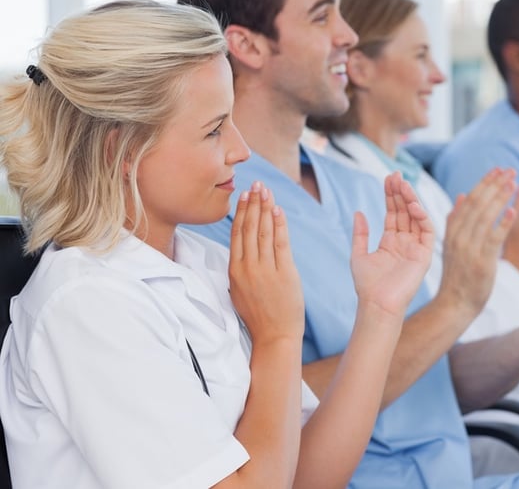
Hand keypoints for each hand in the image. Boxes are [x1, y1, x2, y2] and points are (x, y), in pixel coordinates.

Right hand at [228, 181, 304, 344]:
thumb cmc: (259, 315)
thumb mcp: (240, 291)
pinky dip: (279, 224)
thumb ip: (240, 270)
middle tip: (257, 184)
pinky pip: (280, 243)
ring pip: (264, 232)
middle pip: (249, 228)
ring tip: (266, 191)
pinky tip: (278, 210)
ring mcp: (265, 270)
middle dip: (253, 203)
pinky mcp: (283, 273)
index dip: (240, 212)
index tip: (244, 195)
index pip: (237, 234)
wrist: (274, 336)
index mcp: (234, 271)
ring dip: (265, 208)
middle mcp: (247, 268)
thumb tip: (241, 253)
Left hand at [350, 173, 433, 318]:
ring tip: (403, 184)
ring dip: (411, 199)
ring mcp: (416, 248)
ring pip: (416, 217)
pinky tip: (412, 205)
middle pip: (405, 211)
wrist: (377, 304)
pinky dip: (421, 216)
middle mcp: (405, 242)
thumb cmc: (367, 285)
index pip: (393, 212)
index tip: (388, 178)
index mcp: (391, 241)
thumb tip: (359, 212)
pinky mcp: (424, 255)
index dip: (391, 195)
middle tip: (395, 174)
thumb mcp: (359, 255)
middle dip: (401, 192)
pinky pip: (427, 231)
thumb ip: (360, 234)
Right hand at [438, 168, 516, 314]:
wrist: (455, 303)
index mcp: (452, 230)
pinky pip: (494, 238)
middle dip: (495, 184)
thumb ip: (456, 220)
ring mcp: (469, 249)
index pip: (470, 199)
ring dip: (500, 197)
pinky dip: (503, 223)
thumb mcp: (452, 244)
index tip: (498, 169)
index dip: (485, 182)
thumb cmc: (458, 274)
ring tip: (514, 183)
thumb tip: (463, 195)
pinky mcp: (482, 262)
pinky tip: (514, 210)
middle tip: (510, 170)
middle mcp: (459, 236)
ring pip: (485, 217)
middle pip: (478, 204)